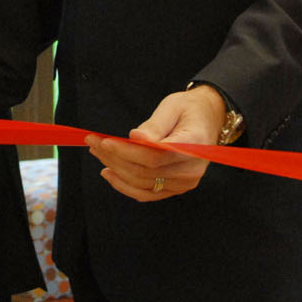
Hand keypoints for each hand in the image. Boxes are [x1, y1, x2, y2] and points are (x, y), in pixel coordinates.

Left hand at [87, 87, 226, 201]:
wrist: (208, 120)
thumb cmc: (188, 109)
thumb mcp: (172, 107)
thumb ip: (155, 124)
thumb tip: (135, 138)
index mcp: (194, 145)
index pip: (155, 156)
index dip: (127, 152)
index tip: (104, 141)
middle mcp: (191, 169)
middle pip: (145, 172)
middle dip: (114, 158)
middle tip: (93, 142)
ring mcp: (185, 183)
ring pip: (142, 185)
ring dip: (116, 171)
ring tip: (97, 153)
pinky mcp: (176, 188)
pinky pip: (147, 194)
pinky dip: (125, 186)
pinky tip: (109, 173)